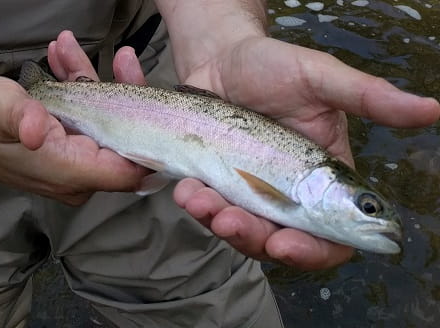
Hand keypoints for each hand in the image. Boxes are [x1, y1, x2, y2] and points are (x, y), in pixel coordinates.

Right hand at [0, 32, 149, 205]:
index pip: (130, 168)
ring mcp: (74, 163)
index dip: (147, 137)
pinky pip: (88, 120)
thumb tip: (35, 129)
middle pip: (124, 142)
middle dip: (125, 94)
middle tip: (122, 58)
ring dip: (96, 83)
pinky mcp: (68, 148)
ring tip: (72, 48)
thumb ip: (20, 117)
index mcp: (69, 174)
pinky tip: (63, 57)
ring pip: (107, 125)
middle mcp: (77, 177)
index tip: (150, 98)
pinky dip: (80, 88)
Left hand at [173, 36, 439, 269]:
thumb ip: (367, 96)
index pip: (330, 235)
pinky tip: (187, 189)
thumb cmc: (273, 65)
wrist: (218, 56)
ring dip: (218, 223)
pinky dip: (196, 205)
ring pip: (239, 231)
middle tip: (228, 221)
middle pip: (278, 241)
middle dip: (252, 238)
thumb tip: (431, 109)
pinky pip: (208, 210)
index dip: (314, 250)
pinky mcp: (215, 185)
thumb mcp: (319, 77)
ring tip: (198, 199)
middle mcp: (287, 194)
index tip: (285, 243)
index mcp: (323, 179)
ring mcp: (248, 193)